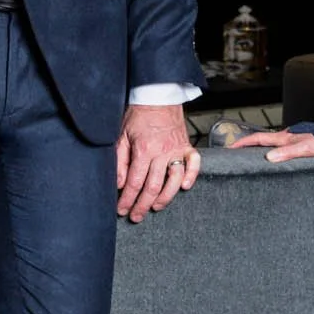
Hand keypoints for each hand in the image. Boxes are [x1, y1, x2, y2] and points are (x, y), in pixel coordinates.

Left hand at [116, 104, 200, 221]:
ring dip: (165, 197)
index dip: (127, 199)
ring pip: (174, 180)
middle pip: (153, 186)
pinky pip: (194, 164)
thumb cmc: (138, 115)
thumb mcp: (121, 135)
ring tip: (155, 207)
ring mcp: (177, 150)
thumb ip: (120, 161)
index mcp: (144, 150)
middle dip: (143, 205)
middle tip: (136, 216)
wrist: (158, 96)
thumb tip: (120, 183)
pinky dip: (192, 177)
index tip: (122, 210)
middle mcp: (162, 152)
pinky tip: (185, 188)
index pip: (134, 182)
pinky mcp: (187, 146)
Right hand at [230, 128, 313, 163]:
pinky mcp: (299, 141)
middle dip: (246, 145)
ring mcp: (292, 138)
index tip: (230, 148)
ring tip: (250, 156)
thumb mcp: (307, 149)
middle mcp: (286, 136)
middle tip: (235, 153)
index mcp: (285, 138)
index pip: (258, 139)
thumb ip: (288, 152)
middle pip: (261, 140)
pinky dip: (270, 149)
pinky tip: (274, 156)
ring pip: (271, 142)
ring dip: (258, 147)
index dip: (243, 143)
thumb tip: (269, 157)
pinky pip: (280, 145)